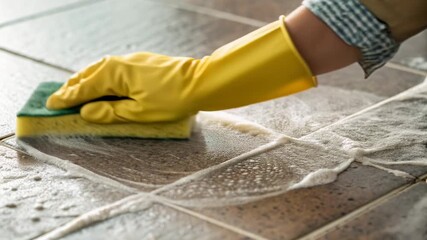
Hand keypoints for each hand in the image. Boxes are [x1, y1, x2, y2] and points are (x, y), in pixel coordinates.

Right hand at [47, 53, 199, 122]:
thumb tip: (86, 112)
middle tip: (58, 99)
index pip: (83, 88)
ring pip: (99, 70)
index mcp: (114, 74)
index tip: (50, 105)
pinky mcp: (140, 62)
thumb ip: (110, 112)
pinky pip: (112, 68)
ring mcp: (130, 60)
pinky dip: (101, 77)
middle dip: (72, 88)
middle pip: (87, 75)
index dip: (66, 99)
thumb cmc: (172, 99)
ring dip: (85, 81)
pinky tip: (102, 84)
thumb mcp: (139, 113)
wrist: (200, 81)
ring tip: (76, 92)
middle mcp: (118, 63)